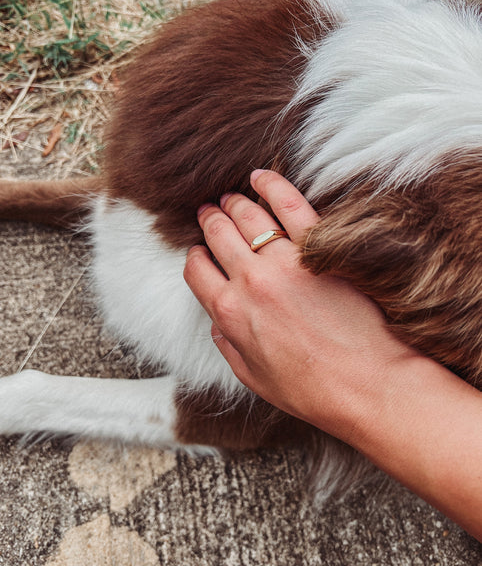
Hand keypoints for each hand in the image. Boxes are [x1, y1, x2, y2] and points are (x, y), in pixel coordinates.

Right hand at [184, 169, 414, 442]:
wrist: (367, 385)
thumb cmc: (312, 389)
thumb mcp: (253, 377)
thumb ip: (227, 345)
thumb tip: (216, 322)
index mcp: (230, 313)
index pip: (197, 270)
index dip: (196, 258)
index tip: (202, 253)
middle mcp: (251, 282)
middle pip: (218, 235)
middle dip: (209, 220)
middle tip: (209, 212)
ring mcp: (284, 262)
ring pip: (247, 216)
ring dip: (233, 202)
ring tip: (230, 197)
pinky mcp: (318, 250)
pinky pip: (289, 205)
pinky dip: (271, 185)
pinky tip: (260, 176)